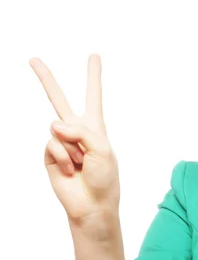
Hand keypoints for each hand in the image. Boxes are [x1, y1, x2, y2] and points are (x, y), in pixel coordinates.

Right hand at [31, 54, 120, 223]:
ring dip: (73, 149)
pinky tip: (70, 170)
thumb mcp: (102, 150)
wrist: (91, 204)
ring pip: (58, 128)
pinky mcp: (49, 154)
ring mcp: (61, 142)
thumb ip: (82, 131)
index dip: (93, 76)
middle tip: (33, 58)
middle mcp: (76, 131)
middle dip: (46, 79)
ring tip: (81, 164)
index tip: (94, 55)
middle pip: (59, 100)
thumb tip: (54, 124)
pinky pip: (52, 144)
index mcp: (94, 126)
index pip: (93, 96)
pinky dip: (63, 157)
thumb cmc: (104, 178)